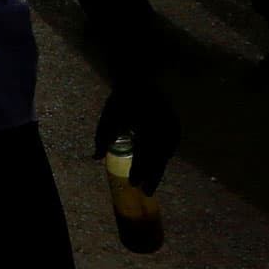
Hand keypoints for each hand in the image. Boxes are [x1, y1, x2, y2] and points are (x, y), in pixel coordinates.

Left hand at [95, 81, 179, 195]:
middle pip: (157, 157)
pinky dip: (168, 152)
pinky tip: (164, 160)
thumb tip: (95, 158)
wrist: (139, 76)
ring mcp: (169, 123)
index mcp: (146, 127)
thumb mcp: (110, 117)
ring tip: (153, 181)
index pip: (144, 155)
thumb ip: (103, 138)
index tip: (133, 184)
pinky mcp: (173, 119)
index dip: (139, 171)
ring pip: (166, 151)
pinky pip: (173, 140)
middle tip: (146, 192)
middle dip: (151, 176)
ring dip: (159, 167)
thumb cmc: (122, 99)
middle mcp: (161, 127)